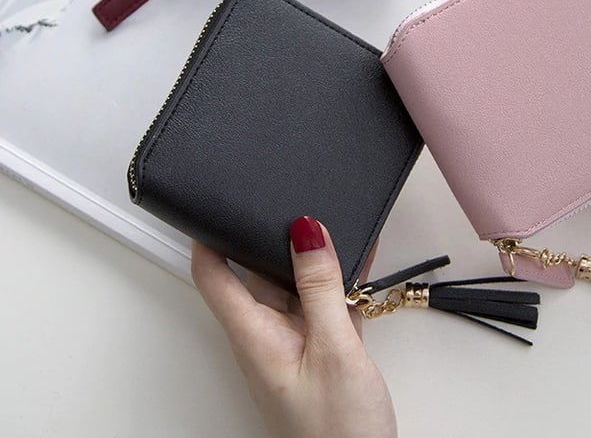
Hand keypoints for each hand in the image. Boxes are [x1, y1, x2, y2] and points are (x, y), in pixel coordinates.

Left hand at [191, 217, 395, 437]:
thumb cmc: (338, 433)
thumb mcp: (334, 350)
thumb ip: (319, 288)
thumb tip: (305, 232)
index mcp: (255, 335)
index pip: (213, 275)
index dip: (207, 235)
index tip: (217, 198)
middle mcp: (268, 334)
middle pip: (258, 271)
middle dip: (276, 236)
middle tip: (301, 202)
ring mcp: (295, 341)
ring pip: (296, 284)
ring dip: (315, 258)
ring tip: (340, 228)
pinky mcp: (321, 349)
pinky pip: (324, 302)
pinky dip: (340, 281)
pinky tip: (360, 263)